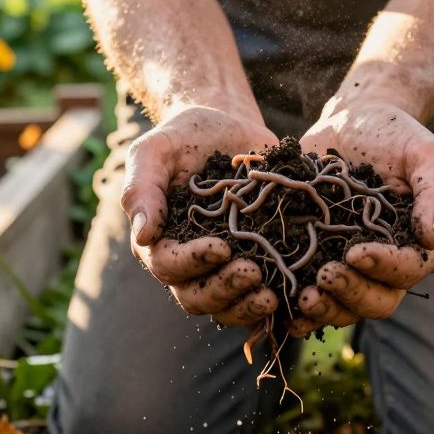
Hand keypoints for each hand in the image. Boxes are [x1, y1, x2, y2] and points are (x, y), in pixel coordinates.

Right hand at [123, 104, 280, 325]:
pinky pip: (257, 297)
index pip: (168, 265)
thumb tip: (142, 236)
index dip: (192, 262)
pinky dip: (273, 302)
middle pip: (196, 296)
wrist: (229, 127)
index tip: (221, 246)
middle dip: (224, 289)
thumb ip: (142, 187)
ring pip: (226, 306)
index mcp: (160, 239)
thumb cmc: (186, 136)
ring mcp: (223, 268)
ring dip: (247, 306)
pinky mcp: (256, 263)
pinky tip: (291, 293)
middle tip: (254, 271)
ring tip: (272, 294)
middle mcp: (188, 263)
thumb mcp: (156, 150)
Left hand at [289, 100, 433, 334]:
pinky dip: (295, 309)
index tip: (356, 252)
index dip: (385, 267)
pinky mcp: (316, 261)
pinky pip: (310, 295)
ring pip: (344, 307)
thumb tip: (432, 236)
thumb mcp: (423, 153)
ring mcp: (349, 267)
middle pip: (378, 300)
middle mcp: (386, 264)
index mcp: (417, 242)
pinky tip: (278, 305)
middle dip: (352, 293)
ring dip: (325, 309)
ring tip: (302, 298)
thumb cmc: (394, 135)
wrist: (351, 123)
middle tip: (325, 276)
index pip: (410, 268)